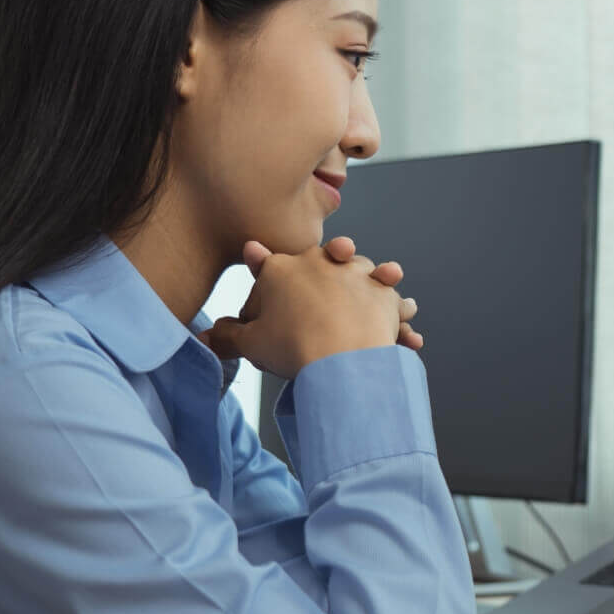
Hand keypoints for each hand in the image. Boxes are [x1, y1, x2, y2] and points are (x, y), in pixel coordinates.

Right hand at [197, 238, 419, 376]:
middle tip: (321, 264)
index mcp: (279, 269)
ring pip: (355, 268)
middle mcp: (318, 261)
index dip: (257, 265)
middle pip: (313, 260)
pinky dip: (396, 301)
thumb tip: (206, 336)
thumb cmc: (292, 349)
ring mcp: (352, 271)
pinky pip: (388, 291)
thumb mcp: (250, 344)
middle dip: (314, 265)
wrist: (341, 359)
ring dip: (361, 277)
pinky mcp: (381, 289)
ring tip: (374, 280)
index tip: (254, 255)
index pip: (263, 263)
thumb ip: (228, 336)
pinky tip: (406, 307)